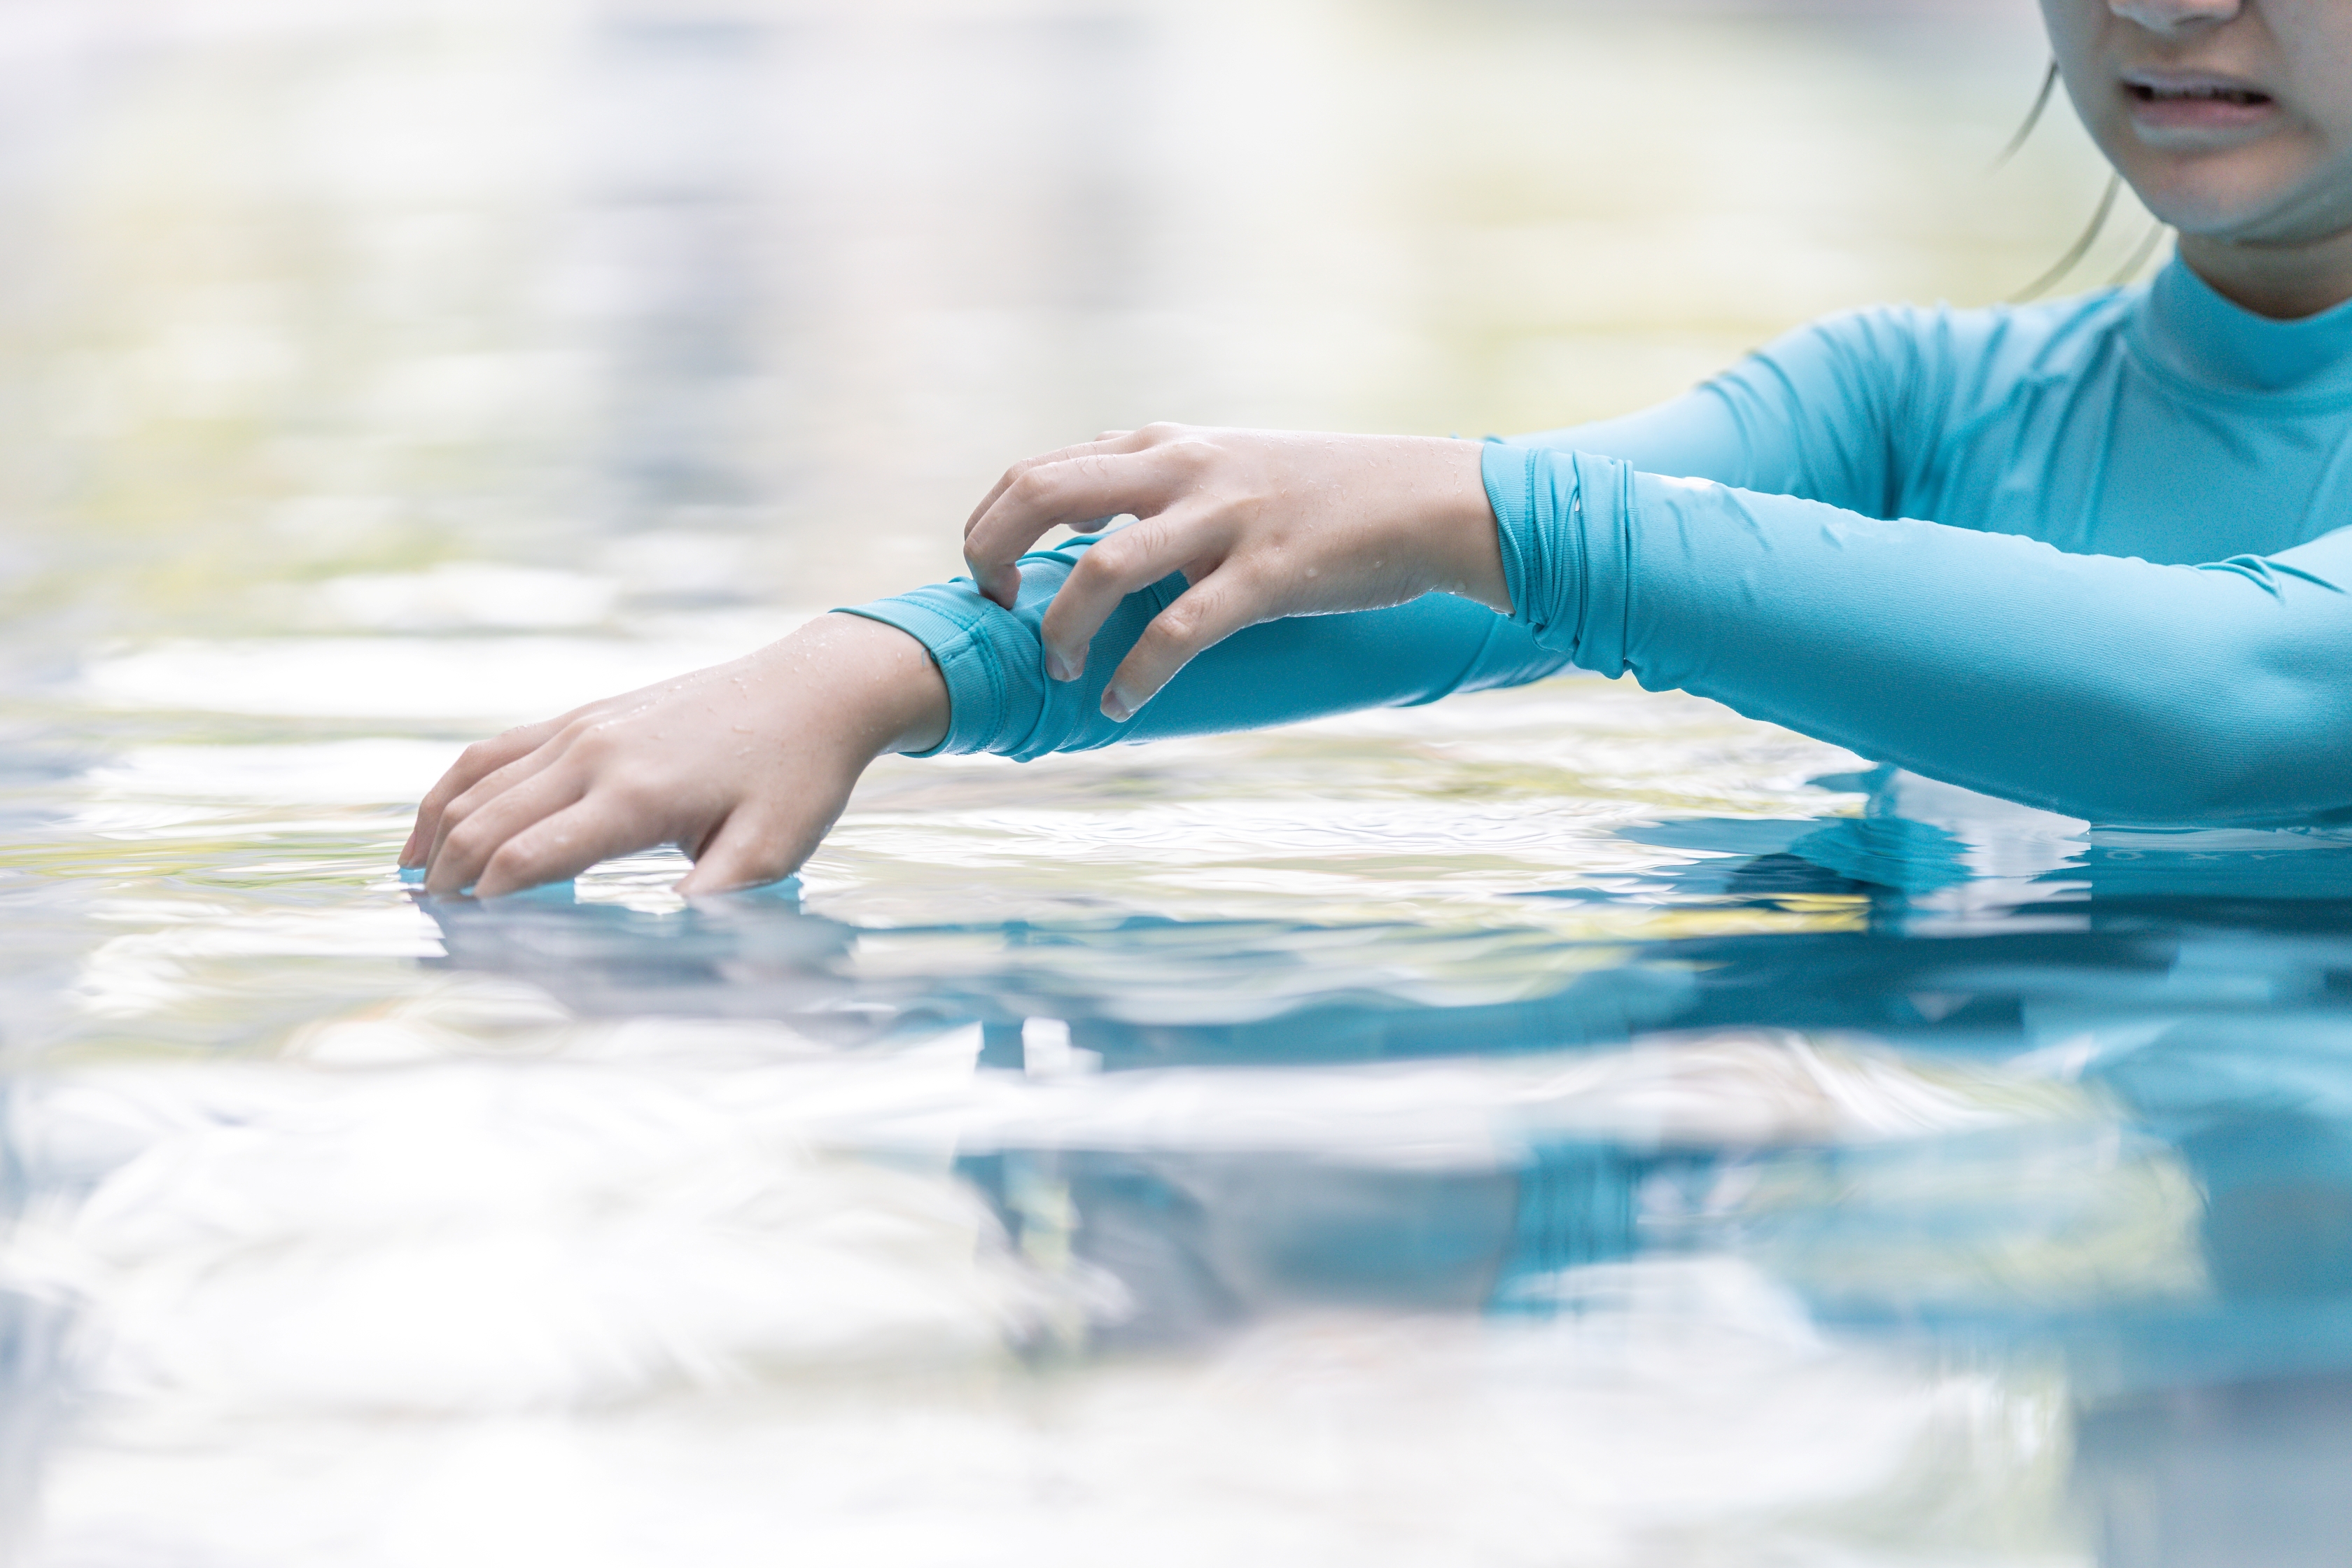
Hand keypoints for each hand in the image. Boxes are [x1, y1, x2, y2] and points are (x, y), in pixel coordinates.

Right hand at [402, 613, 948, 897]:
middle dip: (451, 881)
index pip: (528, 857)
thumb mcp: (772, 852)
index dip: (487, 906)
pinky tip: (436, 826)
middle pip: (487, 822)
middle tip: (435, 935)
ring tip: (418, 888)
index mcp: (634, 795)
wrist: (813, 689)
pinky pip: (496, 751)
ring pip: (477, 781)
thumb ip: (712, 900)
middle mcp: (593, 753)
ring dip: (437, 835)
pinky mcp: (584, 714)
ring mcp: (582, 726)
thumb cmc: (797, 777)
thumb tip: (658, 945)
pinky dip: (454, 789)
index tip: (470, 947)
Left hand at [962, 424, 1506, 720]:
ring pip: (1102, 567)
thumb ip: (1162, 490)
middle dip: (992, 557)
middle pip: (1040, 494)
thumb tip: (1100, 540)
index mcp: (1164, 446)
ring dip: (1063, 628)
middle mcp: (1181, 469)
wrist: (1428, 500)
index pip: (1038, 470)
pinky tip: (1122, 704)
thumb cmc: (1326, 495)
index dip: (991, 526)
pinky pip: (1179, 630)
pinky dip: (1137, 674)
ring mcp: (1223, 519)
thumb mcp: (1230, 468)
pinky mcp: (1267, 572)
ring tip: (1061, 669)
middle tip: (998, 612)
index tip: (993, 580)